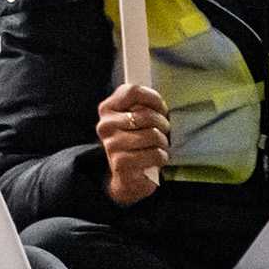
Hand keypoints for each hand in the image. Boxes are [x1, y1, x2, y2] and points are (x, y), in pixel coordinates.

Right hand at [94, 83, 172, 207]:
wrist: (125, 177)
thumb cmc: (135, 144)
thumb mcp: (134, 120)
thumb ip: (141, 107)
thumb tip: (159, 104)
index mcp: (108, 109)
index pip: (133, 91)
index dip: (153, 98)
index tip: (161, 109)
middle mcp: (105, 125)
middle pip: (147, 115)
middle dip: (163, 125)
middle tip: (162, 132)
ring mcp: (111, 144)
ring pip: (153, 135)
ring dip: (163, 143)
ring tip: (158, 147)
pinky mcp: (121, 163)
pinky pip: (155, 154)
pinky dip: (161, 157)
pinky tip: (155, 159)